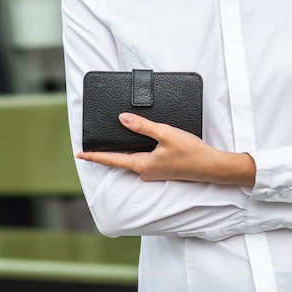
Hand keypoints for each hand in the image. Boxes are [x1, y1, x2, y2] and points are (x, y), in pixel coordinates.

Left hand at [76, 113, 255, 186]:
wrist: (211, 166)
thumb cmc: (190, 152)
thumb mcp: (165, 134)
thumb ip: (143, 126)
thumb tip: (123, 119)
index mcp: (142, 164)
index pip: (112, 160)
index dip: (95, 157)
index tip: (80, 155)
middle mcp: (146, 172)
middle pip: (120, 162)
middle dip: (106, 155)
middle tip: (92, 149)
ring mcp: (155, 172)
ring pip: (132, 161)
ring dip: (122, 154)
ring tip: (112, 145)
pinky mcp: (163, 170)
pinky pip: (143, 161)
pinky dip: (136, 153)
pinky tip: (140, 145)